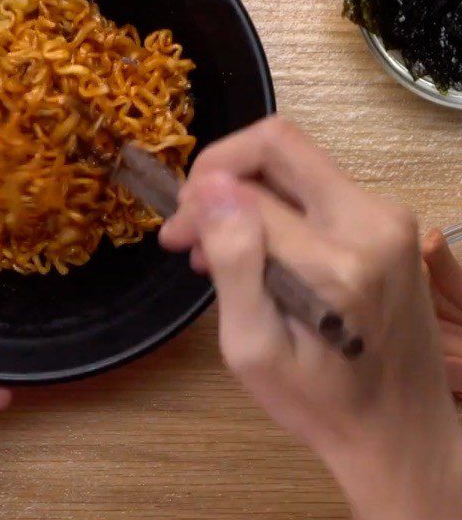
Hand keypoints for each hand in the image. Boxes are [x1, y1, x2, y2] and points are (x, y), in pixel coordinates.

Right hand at [159, 117, 461, 519]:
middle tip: (190, 220)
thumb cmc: (317, 401)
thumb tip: (211, 186)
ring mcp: (387, 216)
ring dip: (244, 188)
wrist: (400, 432)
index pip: (247, 190)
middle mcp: (373, 220)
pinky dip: (272, 203)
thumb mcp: (253, 347)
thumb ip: (234, 261)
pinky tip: (254, 245)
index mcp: (338, 259)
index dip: (199, 202)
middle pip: (279, 144)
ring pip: (294, 161)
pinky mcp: (388, 222)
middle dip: (219, 170)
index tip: (176, 235)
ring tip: (214, 244)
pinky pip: (314, 185)